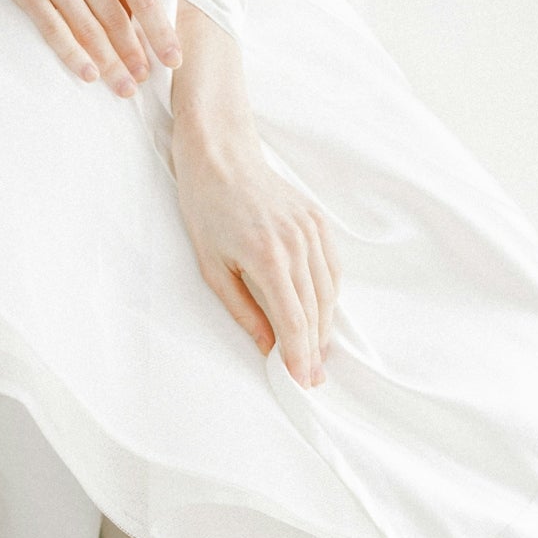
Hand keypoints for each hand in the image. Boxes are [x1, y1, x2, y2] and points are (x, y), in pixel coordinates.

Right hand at [0, 0, 181, 96]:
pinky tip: (88, 74)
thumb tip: (139, 16)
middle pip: (115, 18)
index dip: (160, 31)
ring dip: (109, 63)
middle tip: (146, 82)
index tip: (174, 59)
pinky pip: (52, 28)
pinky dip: (72, 54)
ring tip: (123, 88)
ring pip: (87, 28)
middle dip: (134, 55)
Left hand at [171, 5, 339, 388]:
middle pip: (316, 311)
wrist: (221, 154)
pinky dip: (329, 296)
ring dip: (325, 326)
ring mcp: (312, 231)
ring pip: (329, 292)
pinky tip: (320, 314)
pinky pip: (332, 269)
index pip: (294, 321)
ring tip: (317, 354)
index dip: (300, 357)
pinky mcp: (317, 221)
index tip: (303, 384)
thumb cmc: (206, 208)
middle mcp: (297, 244)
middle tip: (312, 380)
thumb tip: (267, 346)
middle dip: (315, 349)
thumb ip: (243, 310)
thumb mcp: (212, 267)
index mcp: (268, 258)